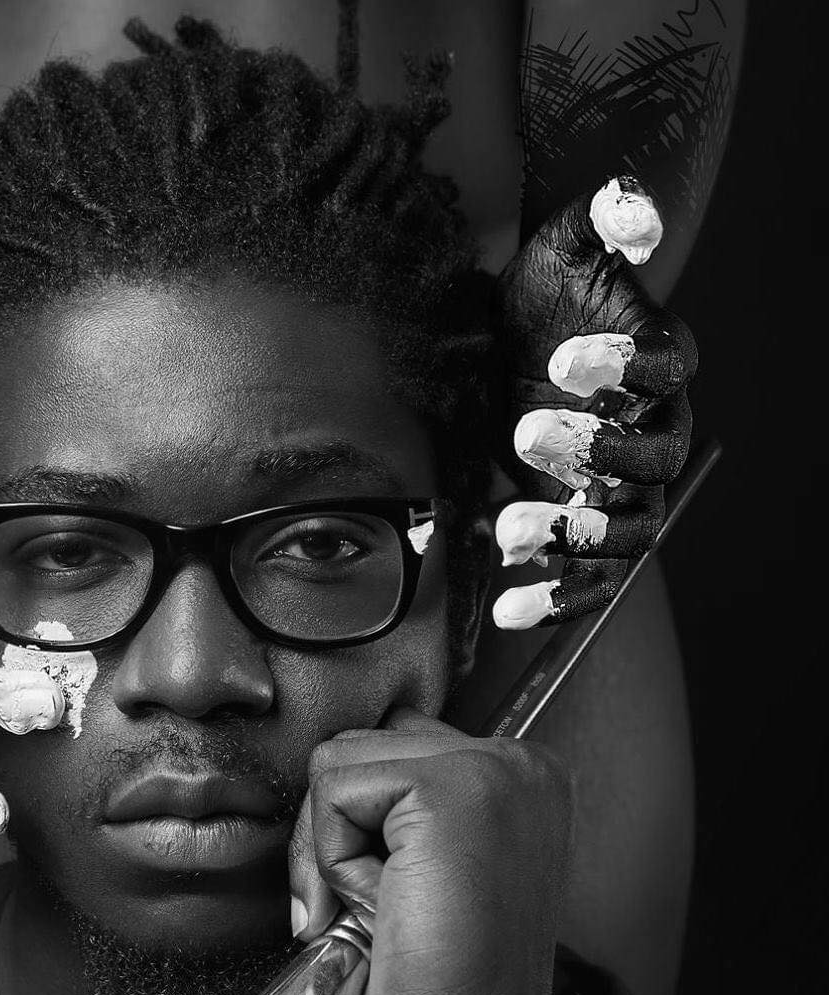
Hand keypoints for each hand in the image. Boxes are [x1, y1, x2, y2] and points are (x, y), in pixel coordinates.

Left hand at [289, 709, 582, 994]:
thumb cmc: (445, 976)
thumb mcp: (429, 860)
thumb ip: (402, 801)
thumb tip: (333, 763)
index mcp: (520, 774)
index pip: (392, 744)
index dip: (358, 819)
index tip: (384, 890)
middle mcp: (516, 760)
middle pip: (358, 746)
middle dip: (335, 829)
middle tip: (374, 907)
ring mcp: (489, 769)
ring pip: (337, 763)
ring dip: (335, 845)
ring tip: (389, 906)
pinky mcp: (447, 791)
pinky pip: (333, 792)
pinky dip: (335, 858)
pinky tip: (387, 906)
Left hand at [493, 176, 697, 628]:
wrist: (523, 342)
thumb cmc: (549, 295)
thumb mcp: (565, 245)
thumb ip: (604, 218)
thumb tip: (630, 204)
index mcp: (656, 362)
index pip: (668, 367)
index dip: (623, 368)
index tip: (561, 361)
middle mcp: (652, 429)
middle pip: (654, 463)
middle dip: (595, 455)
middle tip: (521, 434)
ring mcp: (620, 486)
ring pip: (629, 530)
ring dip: (573, 536)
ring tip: (504, 532)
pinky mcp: (583, 523)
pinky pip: (591, 576)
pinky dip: (556, 598)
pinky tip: (505, 613)